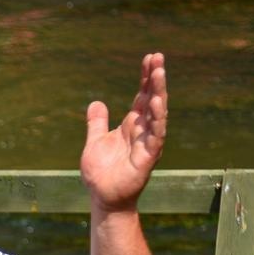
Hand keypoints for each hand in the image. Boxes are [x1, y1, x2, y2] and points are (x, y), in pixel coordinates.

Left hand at [80, 53, 167, 211]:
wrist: (103, 197)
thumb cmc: (101, 173)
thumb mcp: (94, 142)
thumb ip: (96, 123)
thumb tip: (96, 102)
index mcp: (132, 125)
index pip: (142, 96)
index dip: (145, 78)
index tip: (149, 57)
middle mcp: (143, 130)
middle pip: (152, 99)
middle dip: (155, 79)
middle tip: (158, 57)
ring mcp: (147, 142)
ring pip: (157, 113)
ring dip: (159, 93)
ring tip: (159, 73)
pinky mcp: (148, 156)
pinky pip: (156, 135)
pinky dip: (157, 119)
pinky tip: (156, 103)